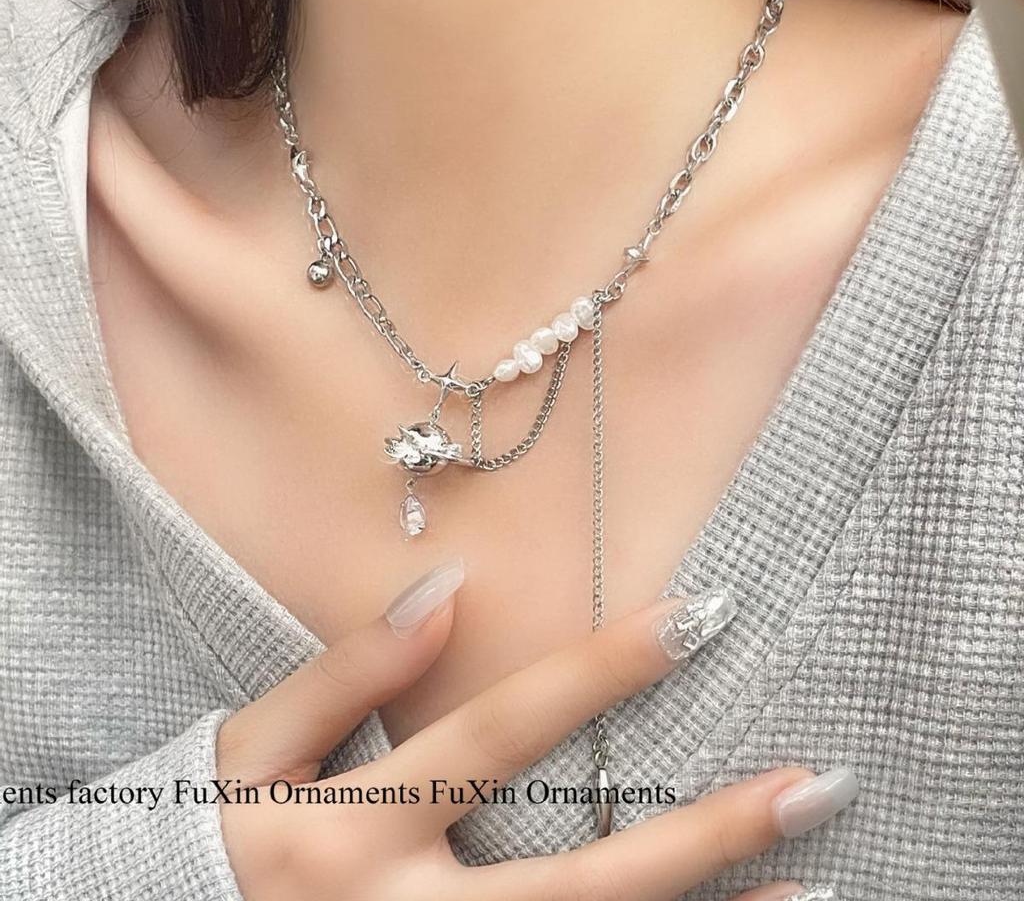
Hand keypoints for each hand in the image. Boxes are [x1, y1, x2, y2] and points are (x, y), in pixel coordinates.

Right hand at [216, 559, 854, 899]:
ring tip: (820, 892)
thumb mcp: (246, 750)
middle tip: (817, 783)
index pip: (509, 731)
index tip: (706, 613)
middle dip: (709, 835)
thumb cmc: (199, 846)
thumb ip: (344, 670)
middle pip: (586, 882)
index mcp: (361, 832)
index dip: (607, 671)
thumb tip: (447, 587)